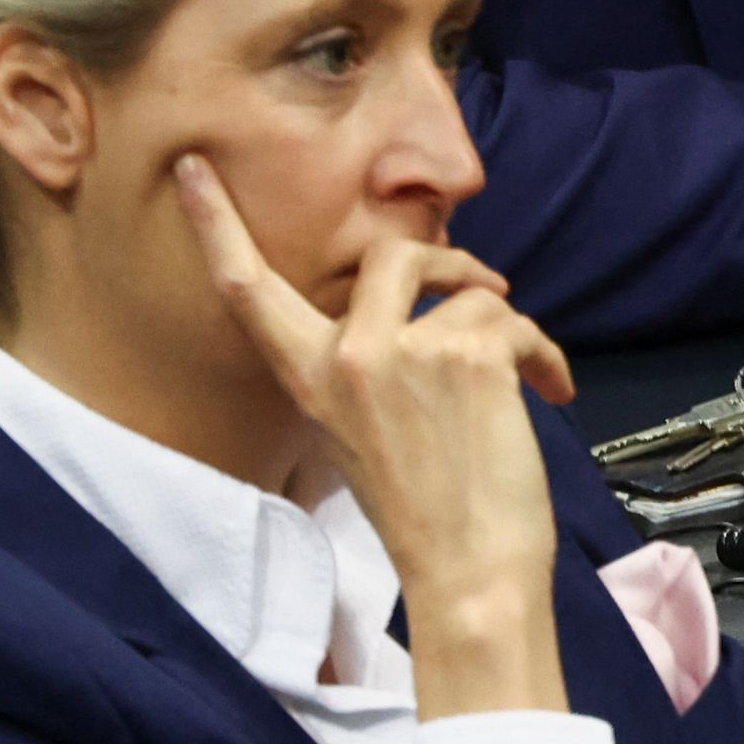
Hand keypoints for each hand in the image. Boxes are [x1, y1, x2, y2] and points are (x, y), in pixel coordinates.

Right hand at [177, 160, 573, 717]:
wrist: (471, 575)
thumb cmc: (429, 514)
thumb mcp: (366, 432)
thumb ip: (371, 365)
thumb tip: (425, 306)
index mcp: (309, 379)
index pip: (246, 289)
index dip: (215, 224)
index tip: (193, 168)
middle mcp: (346, 358)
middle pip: (386, 254)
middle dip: (443, 258)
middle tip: (481, 289)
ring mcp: (404, 352)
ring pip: (466, 289)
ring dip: (507, 321)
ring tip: (525, 372)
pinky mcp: (469, 356)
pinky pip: (515, 321)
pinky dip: (544, 355)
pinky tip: (550, 392)